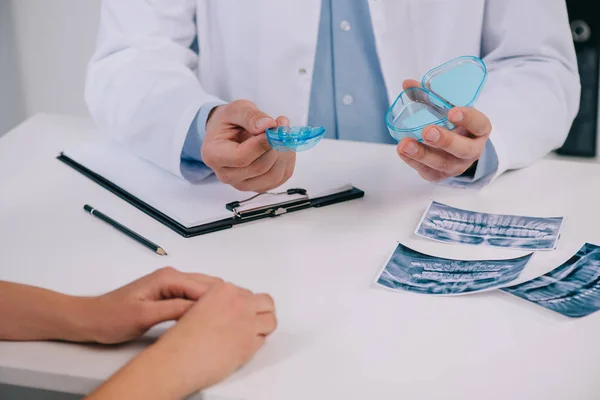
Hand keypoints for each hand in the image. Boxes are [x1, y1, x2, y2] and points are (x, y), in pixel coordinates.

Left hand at [80, 267, 222, 343]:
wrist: (90, 319)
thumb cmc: (112, 318)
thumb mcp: (145, 316)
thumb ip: (175, 309)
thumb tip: (203, 308)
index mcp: (168, 278)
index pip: (204, 288)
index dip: (220, 301)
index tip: (234, 315)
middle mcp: (173, 276)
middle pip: (208, 285)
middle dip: (222, 299)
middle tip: (235, 318)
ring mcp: (171, 285)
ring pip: (202, 291)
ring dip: (214, 303)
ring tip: (226, 319)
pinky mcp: (169, 294)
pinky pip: (193, 297)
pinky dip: (203, 306)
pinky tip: (209, 318)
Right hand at [149, 282, 276, 394]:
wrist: (177, 358)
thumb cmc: (181, 337)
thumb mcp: (199, 306)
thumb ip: (219, 303)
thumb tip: (229, 310)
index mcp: (224, 290)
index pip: (247, 293)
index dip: (245, 304)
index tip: (241, 311)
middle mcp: (239, 303)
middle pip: (266, 302)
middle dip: (261, 311)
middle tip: (252, 321)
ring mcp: (248, 324)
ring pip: (271, 321)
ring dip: (262, 327)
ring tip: (250, 334)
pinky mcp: (250, 345)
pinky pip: (262, 341)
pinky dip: (255, 343)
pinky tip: (241, 346)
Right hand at [201, 100, 295, 191]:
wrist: (228, 134)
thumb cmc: (229, 122)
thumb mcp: (236, 109)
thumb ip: (250, 115)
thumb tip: (268, 125)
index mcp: (214, 155)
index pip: (242, 157)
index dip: (263, 144)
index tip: (275, 127)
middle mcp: (226, 175)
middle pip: (260, 168)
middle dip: (276, 146)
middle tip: (283, 127)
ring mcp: (243, 184)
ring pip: (273, 176)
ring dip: (285, 154)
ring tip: (283, 134)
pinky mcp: (259, 187)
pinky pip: (281, 178)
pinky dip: (288, 161)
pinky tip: (283, 146)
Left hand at [397, 80, 491, 181]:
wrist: (453, 152)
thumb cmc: (451, 125)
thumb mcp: (446, 109)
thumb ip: (429, 96)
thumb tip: (407, 84)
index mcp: (478, 130)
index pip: (480, 125)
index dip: (468, 118)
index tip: (453, 112)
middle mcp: (472, 151)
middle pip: (463, 149)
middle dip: (445, 141)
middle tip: (427, 131)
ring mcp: (457, 166)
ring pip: (443, 164)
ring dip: (423, 154)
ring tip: (405, 144)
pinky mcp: (440, 176)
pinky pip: (428, 172)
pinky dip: (413, 162)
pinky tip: (402, 151)